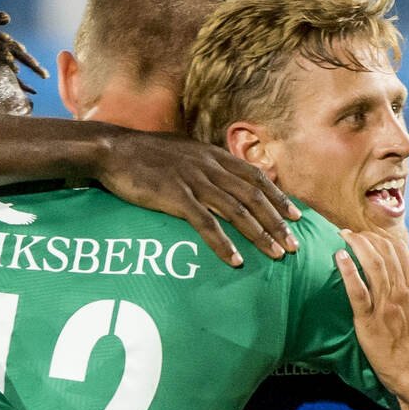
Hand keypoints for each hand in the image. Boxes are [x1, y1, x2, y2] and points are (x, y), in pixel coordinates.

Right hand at [98, 130, 301, 266]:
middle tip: (294, 245)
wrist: (113, 149)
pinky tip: (235, 260)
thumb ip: (205, 164)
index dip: (278, 197)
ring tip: (276, 254)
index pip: (256, 176)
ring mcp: (193, 181)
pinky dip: (223, 243)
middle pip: (253, 197)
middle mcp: (209, 167)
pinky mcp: (175, 197)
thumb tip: (223, 178)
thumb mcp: (183, 151)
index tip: (296, 216)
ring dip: (260, 235)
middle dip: (277, 222)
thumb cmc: (145, 153)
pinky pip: (205, 224)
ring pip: (236, 211)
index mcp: (213, 155)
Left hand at [335, 227, 408, 403]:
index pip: (401, 254)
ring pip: (371, 266)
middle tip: (353, 233)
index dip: (385, 241)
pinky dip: (347, 271)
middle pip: (383, 254)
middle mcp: (403, 292)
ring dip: (356, 246)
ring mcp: (385, 306)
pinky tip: (339, 257)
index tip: (373, 237)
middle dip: (367, 238)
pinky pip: (357, 291)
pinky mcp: (369, 322)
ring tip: (344, 235)